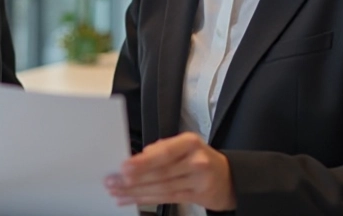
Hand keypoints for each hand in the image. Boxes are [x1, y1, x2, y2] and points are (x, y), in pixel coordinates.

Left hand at [104, 133, 235, 211]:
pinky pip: (166, 198)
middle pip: (161, 172)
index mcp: (189, 142)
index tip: (124, 167)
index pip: (164, 153)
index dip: (143, 162)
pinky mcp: (196, 196)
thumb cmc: (200, 157)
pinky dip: (146, 199)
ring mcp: (197, 181)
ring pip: (161, 188)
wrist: (228, 177)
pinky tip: (131, 199)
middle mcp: (196, 161)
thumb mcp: (184, 145)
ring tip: (117, 191)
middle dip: (134, 179)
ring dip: (136, 191)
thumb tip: (136, 158)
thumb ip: (161, 149)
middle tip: (114, 181)